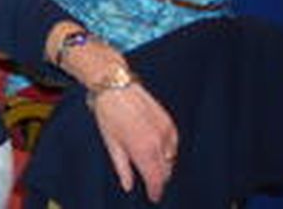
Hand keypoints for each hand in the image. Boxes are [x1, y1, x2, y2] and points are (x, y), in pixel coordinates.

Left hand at [90, 82, 176, 200]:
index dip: (156, 191)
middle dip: (158, 178)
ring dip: (163, 165)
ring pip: (171, 159)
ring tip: (150, 163)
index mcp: (143, 150)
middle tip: (149, 182)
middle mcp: (158, 142)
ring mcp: (166, 131)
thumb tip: (128, 185)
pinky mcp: (169, 122)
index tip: (153, 196)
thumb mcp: (111, 144)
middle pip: (165, 171)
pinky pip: (174, 145)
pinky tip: (156, 148)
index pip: (156, 179)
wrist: (115, 86)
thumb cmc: (108, 113)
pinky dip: (167, 150)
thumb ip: (122, 168)